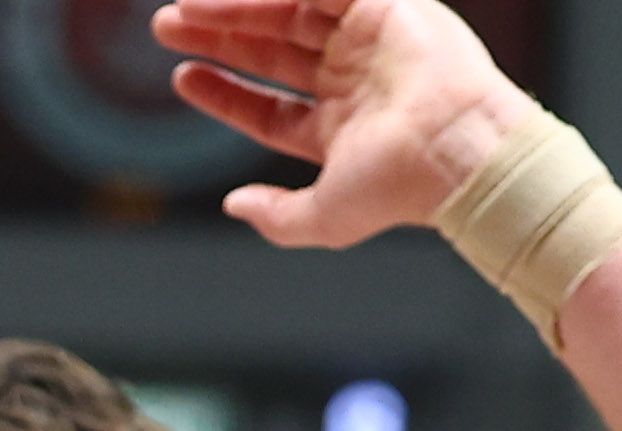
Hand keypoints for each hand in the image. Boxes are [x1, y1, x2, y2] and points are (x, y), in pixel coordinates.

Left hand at [154, 0, 538, 247]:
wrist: (455, 148)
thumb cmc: (401, 187)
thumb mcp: (326, 216)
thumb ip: (278, 217)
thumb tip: (235, 207)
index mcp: (343, 127)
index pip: (272, 105)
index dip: (225, 93)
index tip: (182, 78)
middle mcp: (353, 79)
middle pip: (270, 50)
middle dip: (217, 37)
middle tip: (166, 27)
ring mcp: (366, 38)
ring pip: (284, 11)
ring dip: (230, 8)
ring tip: (181, 11)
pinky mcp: (381, 2)